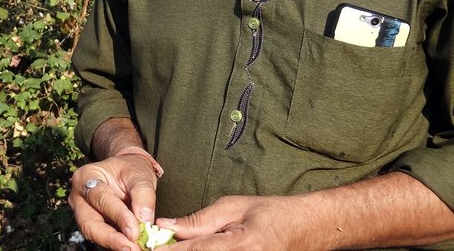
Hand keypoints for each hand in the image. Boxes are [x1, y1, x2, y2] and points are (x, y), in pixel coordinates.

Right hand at [69, 154, 158, 250]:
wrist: (128, 173)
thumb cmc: (132, 169)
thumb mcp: (141, 175)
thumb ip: (143, 195)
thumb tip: (145, 221)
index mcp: (86, 176)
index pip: (100, 198)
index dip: (118, 215)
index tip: (135, 232)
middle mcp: (79, 196)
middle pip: (89, 222)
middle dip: (110, 238)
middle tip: (131, 248)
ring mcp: (82, 212)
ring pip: (93, 233)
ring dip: (113, 243)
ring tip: (133, 248)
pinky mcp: (92, 225)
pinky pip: (102, 237)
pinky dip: (117, 242)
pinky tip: (131, 246)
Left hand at [160, 194, 311, 250]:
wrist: (303, 229)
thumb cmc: (270, 213)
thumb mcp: (233, 207)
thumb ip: (199, 220)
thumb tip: (167, 227)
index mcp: (243, 244)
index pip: (198, 249)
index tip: (150, 249)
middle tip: (155, 248)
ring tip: (170, 248)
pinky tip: (191, 250)